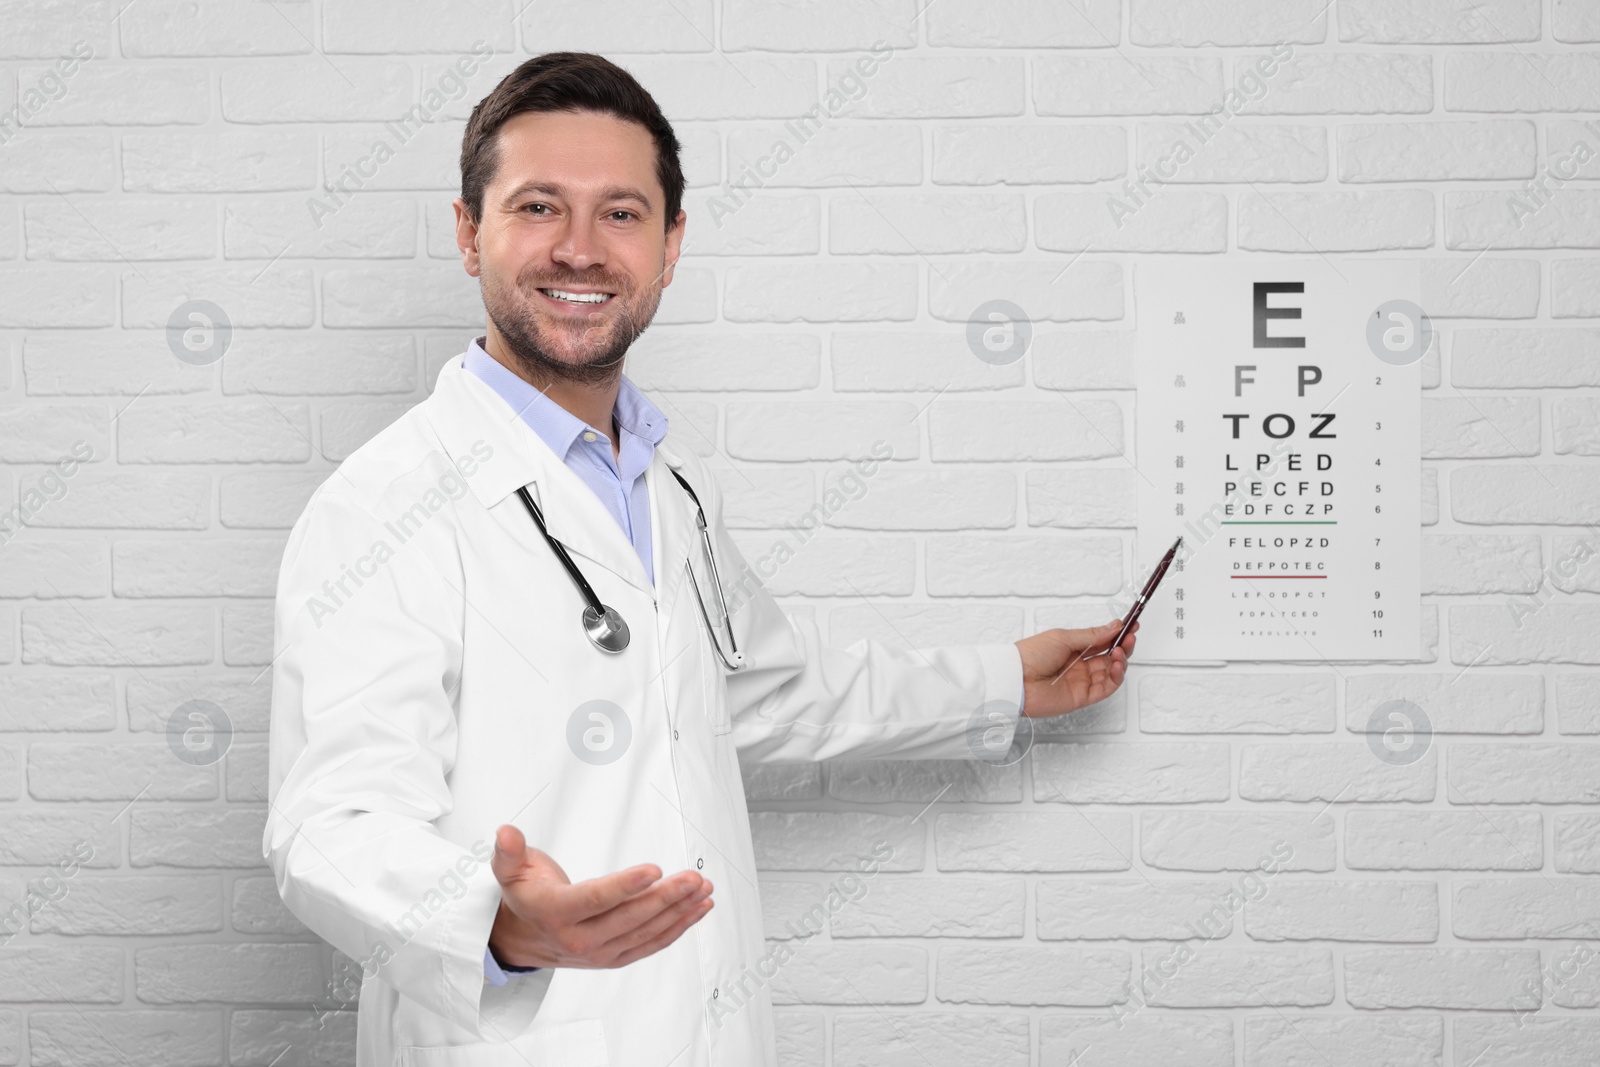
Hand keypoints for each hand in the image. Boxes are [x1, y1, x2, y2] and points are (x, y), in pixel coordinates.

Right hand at [486, 824, 712, 968]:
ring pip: (645, 933)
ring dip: (678, 911)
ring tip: (702, 889)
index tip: (654, 869)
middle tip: (692, 878)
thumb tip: (506, 832)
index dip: (626, 885)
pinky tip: (697, 910)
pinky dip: (677, 928)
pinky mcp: (614, 958)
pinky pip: (650, 945)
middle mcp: (577, 939)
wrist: (522, 937)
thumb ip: (509, 851)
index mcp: (554, 913)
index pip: (596, 899)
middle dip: (665, 897)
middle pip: (629, 918)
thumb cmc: (525, 896)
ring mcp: (598, 953)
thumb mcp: (509, 870)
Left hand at [1014, 618, 1138, 718]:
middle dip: (1122, 646)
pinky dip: (1115, 677)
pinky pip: (1105, 688)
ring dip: (1120, 661)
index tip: (1131, 625)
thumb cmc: (1031, 655)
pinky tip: (1117, 665)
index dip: (1117, 634)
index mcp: (1072, 648)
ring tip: (1121, 651)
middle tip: (1130, 636)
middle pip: (1108, 656)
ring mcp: (1081, 681)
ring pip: (1110, 672)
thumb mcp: (1063, 638)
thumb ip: (1092, 635)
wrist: (1016, 679)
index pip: (1101, 640)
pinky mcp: (1082, 697)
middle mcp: (1078, 665)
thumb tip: (1114, 626)